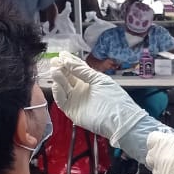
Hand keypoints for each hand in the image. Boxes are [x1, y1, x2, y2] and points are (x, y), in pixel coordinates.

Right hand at [51, 57, 167, 160]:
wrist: (119, 119)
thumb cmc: (114, 98)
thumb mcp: (99, 79)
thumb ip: (83, 71)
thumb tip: (67, 61)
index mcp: (90, 81)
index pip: (76, 69)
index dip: (69, 62)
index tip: (61, 54)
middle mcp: (81, 90)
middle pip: (67, 77)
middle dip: (61, 68)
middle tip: (54, 61)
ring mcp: (76, 100)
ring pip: (63, 88)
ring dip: (58, 79)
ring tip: (55, 70)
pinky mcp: (71, 111)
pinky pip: (61, 100)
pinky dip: (58, 92)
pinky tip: (57, 84)